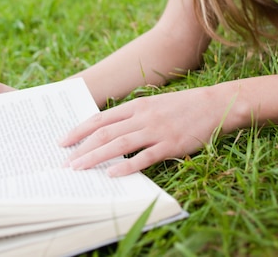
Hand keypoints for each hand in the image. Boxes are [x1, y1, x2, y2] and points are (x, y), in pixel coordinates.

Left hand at [61, 86, 231, 175]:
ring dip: (96, 157)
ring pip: (119, 144)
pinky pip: (145, 157)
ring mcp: (156, 131)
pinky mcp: (171, 145)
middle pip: (105, 132)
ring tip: (79, 168)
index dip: (80, 130)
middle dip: (82, 147)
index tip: (63, 140)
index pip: (100, 118)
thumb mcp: (154, 104)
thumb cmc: (182, 106)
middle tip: (66, 162)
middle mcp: (142, 116)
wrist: (214, 105)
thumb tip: (108, 130)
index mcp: (137, 105)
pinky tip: (113, 174)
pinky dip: (127, 166)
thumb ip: (133, 116)